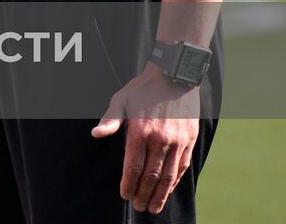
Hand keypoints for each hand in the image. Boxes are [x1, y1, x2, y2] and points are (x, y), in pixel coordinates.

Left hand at [91, 64, 201, 213]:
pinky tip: (168, 190)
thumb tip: (96, 134)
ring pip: (168, 176)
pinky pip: (182, 167)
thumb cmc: (143, 90)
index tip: (125, 195)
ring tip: (153, 207)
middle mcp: (160, 140)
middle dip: (143, 194)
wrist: (174, 78)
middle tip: (138, 207)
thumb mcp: (121, 100)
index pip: (133, 166)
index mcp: (141, 131)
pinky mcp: (189, 141)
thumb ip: (110, 120)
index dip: (129, 183)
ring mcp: (177, 142)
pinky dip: (174, 182)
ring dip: (160, 194)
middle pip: (151, 175)